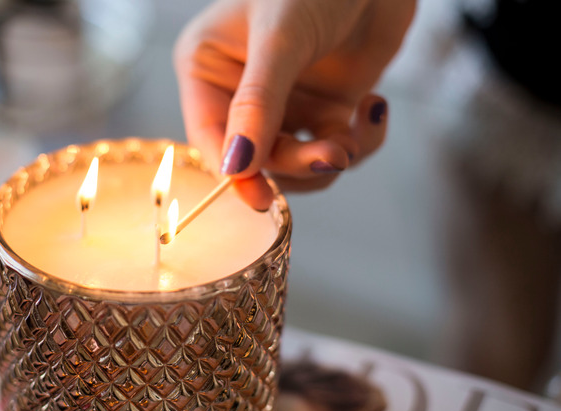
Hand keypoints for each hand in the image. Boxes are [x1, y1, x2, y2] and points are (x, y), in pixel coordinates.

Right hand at [174, 0, 415, 209]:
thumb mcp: (281, 38)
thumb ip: (258, 103)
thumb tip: (236, 167)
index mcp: (207, 67)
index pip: (210, 135)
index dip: (234, 172)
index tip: (260, 199)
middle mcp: (241, 92)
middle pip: (258, 157)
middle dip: (298, 162)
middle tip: (334, 154)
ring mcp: (286, 103)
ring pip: (298, 162)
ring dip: (330, 156)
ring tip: (357, 130)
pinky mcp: (326, 108)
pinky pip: (336, 147)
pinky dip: (361, 140)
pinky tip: (375, 106)